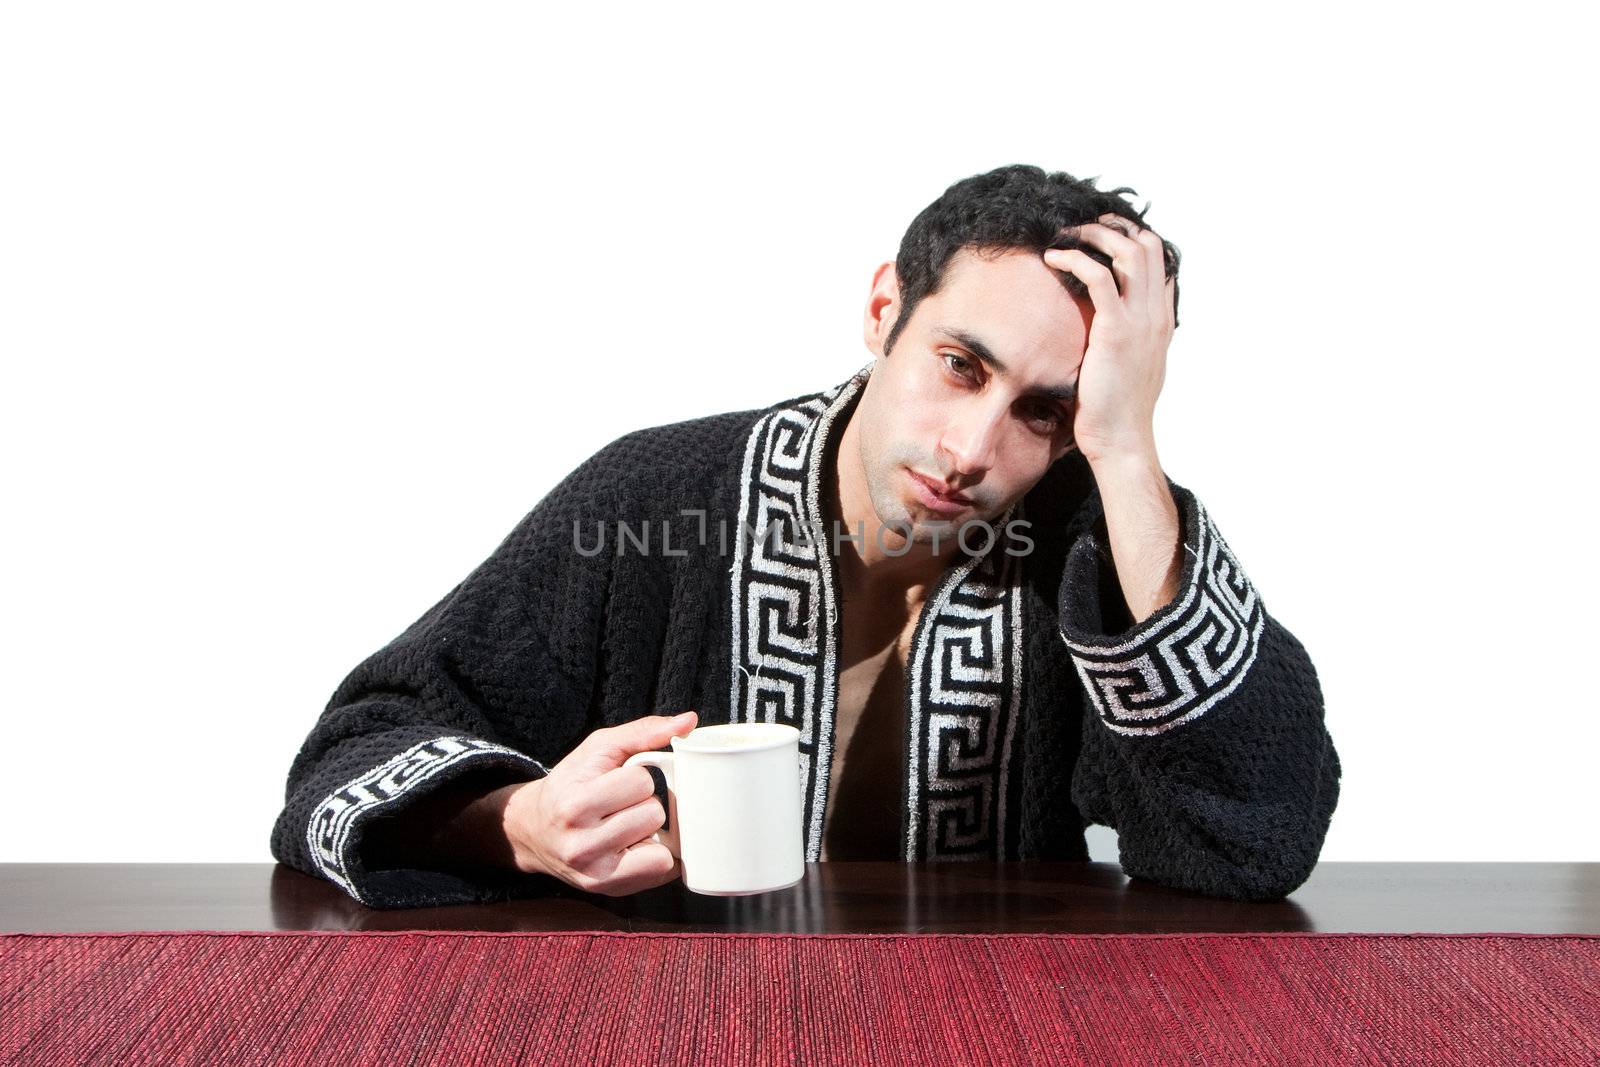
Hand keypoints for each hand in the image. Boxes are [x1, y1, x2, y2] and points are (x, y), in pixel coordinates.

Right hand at [502, 711, 696, 895]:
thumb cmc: (572, 784)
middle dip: (646, 804)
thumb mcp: (598, 749)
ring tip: (628, 826)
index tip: (619, 782)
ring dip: (652, 831)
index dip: (638, 777)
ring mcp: (596, 873)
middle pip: (653, 814)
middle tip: (623, 806)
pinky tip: (636, 846)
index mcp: (575, 804)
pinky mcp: (610, 890)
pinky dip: (657, 856)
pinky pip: (663, 871)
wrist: (535, 830)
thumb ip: (643, 732)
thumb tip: (689, 721)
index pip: (641, 782)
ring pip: (662, 845)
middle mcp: (581, 845)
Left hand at [1042, 214, 1175, 465]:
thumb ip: (1129, 339)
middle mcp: (1155, 314)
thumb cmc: (1117, 408)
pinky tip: (1054, 259)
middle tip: (1083, 227)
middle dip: (1115, 226)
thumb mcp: (1131, 366)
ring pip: (1129, 252)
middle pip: (1148, 245)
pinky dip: (1076, 259)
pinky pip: (1099, 277)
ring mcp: (1139, 321)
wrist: (1121, 438)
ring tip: (1067, 236)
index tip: (1101, 235)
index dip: (1131, 237)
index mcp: (1160, 319)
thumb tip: (1107, 326)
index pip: (1159, 259)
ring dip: (1096, 235)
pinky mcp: (1115, 331)